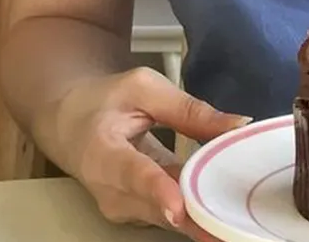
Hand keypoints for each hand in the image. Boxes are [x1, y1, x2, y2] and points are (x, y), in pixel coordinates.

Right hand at [40, 65, 249, 232]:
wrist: (70, 124)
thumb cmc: (105, 101)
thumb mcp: (144, 89)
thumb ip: (188, 109)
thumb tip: (237, 125)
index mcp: (102, 153)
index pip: (133, 174)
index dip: (157, 190)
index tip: (179, 207)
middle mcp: (109, 192)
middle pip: (156, 208)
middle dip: (196, 212)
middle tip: (236, 214)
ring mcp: (123, 210)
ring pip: (168, 219)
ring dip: (202, 216)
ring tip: (239, 213)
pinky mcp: (138, 215)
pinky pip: (172, 217)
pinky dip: (197, 213)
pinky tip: (226, 208)